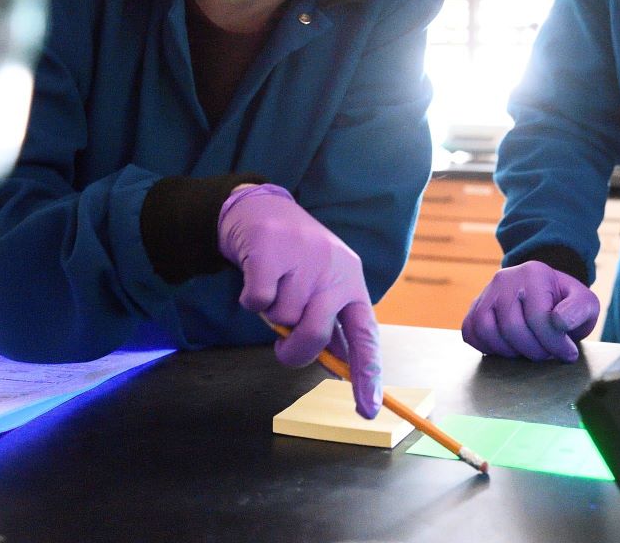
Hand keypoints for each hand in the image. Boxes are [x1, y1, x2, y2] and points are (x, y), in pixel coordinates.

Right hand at [217, 183, 381, 418]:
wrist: (262, 209)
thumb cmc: (296, 258)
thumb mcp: (323, 285)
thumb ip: (330, 322)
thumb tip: (338, 368)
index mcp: (352, 282)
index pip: (366, 336)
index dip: (368, 375)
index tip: (369, 410)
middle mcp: (334, 269)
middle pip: (315, 334)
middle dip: (295, 348)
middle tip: (282, 346)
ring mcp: (304, 258)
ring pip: (281, 319)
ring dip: (270, 313)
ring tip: (275, 285)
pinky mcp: (271, 252)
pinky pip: (256, 302)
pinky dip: (250, 298)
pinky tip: (257, 275)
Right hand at [461, 260, 598, 361]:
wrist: (544, 294)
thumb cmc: (565, 302)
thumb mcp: (585, 302)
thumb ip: (579, 310)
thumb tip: (559, 322)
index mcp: (534, 273)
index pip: (539, 317)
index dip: (555, 343)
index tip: (568, 353)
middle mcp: (505, 279)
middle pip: (512, 328)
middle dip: (535, 350)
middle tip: (548, 354)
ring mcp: (486, 293)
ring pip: (487, 331)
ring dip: (510, 352)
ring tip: (528, 351)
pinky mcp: (475, 307)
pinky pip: (471, 332)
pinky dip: (487, 347)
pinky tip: (508, 348)